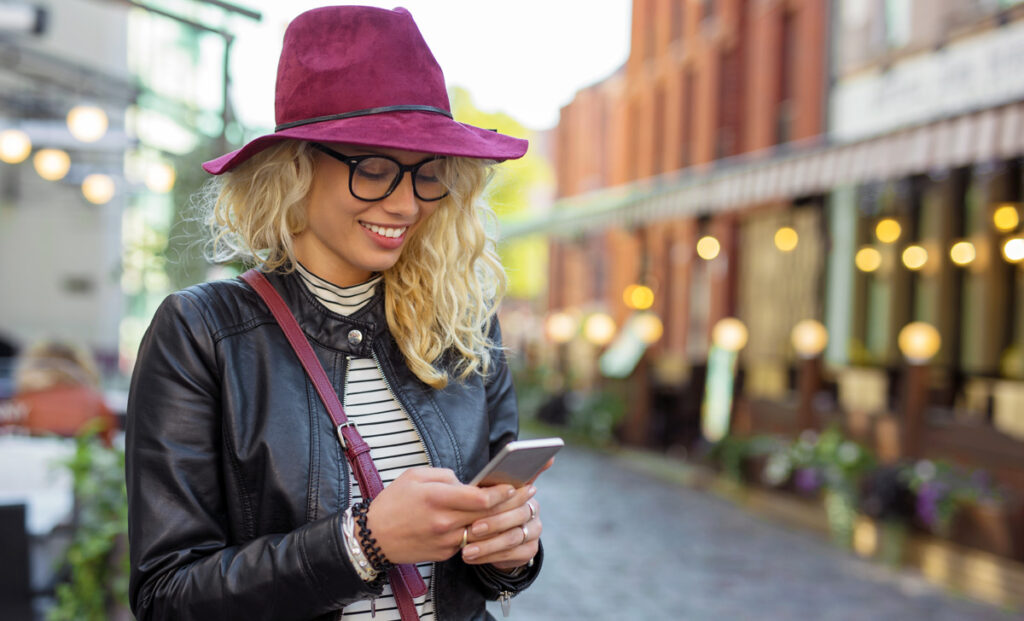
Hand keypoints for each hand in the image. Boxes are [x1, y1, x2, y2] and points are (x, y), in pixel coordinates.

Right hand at [365, 467, 513, 564]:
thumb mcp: (415, 476)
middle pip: (488, 516)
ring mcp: (446, 541)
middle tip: (527, 493)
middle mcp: (444, 522)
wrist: (373, 538)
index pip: (480, 498)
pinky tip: (488, 522)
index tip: (513, 484)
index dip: (501, 492)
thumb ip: (445, 476)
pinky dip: (478, 531)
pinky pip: (468, 540)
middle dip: (510, 504)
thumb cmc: (393, 502)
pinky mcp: (445, 554)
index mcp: (437, 498)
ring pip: (482, 530)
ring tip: (513, 508)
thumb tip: (468, 483)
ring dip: (499, 520)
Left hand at [460, 485, 540, 569]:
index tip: (474, 507)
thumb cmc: (486, 512)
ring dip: (487, 545)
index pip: (513, 494)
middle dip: (493, 523)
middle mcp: (532, 511)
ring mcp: (534, 531)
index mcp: (522, 492)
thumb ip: (479, 493)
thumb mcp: (482, 500)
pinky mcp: (530, 550)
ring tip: (466, 550)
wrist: (497, 539)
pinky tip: (472, 558)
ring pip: (512, 538)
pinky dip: (488, 557)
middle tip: (472, 530)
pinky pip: (510, 554)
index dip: (496, 501)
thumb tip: (463, 488)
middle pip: (517, 515)